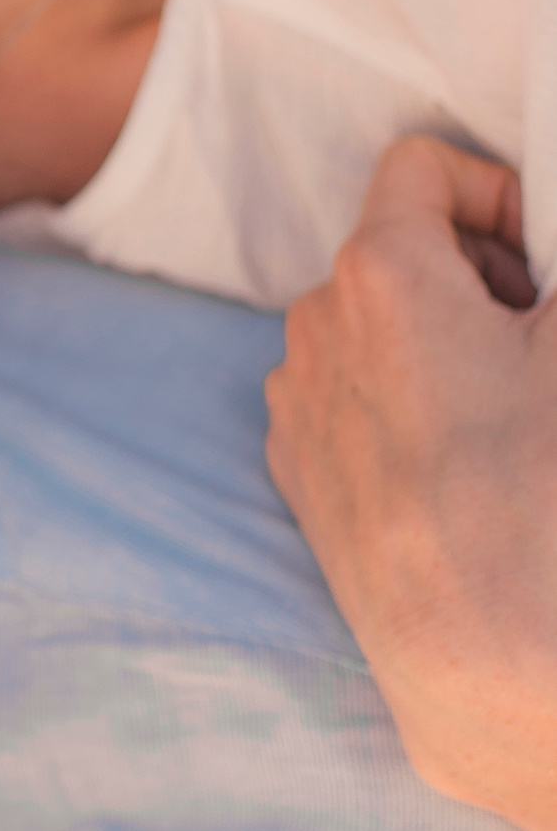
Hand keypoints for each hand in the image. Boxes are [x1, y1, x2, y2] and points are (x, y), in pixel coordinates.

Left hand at [266, 134, 556, 830]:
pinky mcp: (300, 476)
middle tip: (540, 350)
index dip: (497, 198)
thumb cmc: (548, 497)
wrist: (499, 663)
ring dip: (442, 348)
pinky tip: (465, 475)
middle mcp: (315, 329)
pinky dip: (405, 408)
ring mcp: (299, 407)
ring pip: (376, 331)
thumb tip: (540, 293)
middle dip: (479, 283)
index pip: (423, 167)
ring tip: (510, 426)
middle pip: (401, 252)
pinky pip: (352, 400)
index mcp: (378, 274)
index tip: (544, 261)